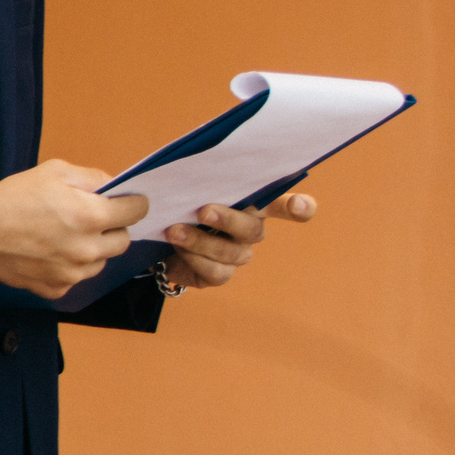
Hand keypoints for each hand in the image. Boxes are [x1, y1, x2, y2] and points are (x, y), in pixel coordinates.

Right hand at [0, 161, 148, 296]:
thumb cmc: (14, 197)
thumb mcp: (56, 171)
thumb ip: (93, 178)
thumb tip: (115, 187)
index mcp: (91, 217)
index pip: (136, 212)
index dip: (134, 203)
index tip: (129, 202)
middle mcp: (87, 249)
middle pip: (123, 241)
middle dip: (114, 229)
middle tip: (94, 220)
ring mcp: (71, 273)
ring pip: (101, 262)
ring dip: (93, 250)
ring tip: (68, 237)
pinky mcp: (55, 288)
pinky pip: (75, 279)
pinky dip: (69, 268)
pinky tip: (51, 254)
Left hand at [163, 192, 317, 290]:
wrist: (154, 236)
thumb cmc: (176, 202)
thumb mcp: (183, 187)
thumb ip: (190, 182)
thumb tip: (177, 179)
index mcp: (250, 203)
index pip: (283, 205)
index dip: (299, 207)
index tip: (300, 207)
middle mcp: (250, 230)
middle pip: (254, 230)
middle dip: (229, 221)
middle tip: (203, 212)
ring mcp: (237, 254)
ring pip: (232, 252)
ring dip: (201, 242)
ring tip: (174, 231)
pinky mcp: (219, 275)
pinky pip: (217, 272)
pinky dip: (195, 260)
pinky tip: (178, 250)